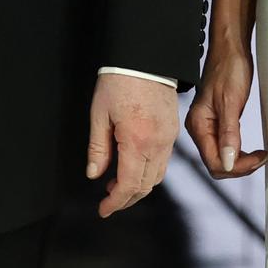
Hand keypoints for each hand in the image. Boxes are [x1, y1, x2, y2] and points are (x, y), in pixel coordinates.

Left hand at [88, 74, 177, 217]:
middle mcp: (157, 144)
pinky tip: (133, 167)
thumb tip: (94, 174)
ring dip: (138, 187)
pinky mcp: (173, 131)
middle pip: (144, 186)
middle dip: (126, 199)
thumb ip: (98, 148)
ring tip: (117, 185)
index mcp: (136, 141)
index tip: (103, 210)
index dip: (115, 202)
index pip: (128, 185)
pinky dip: (148, 172)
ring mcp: (168, 139)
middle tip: (108, 202)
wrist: (146, 58)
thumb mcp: (99, 114)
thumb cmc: (120, 80)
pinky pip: (163, 162)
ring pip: (156, 176)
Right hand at [185, 44, 265, 178]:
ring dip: (241, 161)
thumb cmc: (229, 69)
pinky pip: (225, 147)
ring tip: (259, 155)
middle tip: (261, 157)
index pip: (214, 162)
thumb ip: (228, 134)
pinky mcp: (216, 123)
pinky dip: (239, 152)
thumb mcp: (231, 102)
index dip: (238, 166)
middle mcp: (199, 128)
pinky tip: (250, 150)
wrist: (230, 49)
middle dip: (240, 166)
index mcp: (199, 125)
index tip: (258, 158)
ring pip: (221, 158)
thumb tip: (228, 162)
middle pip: (217, 164)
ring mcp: (207, 126)